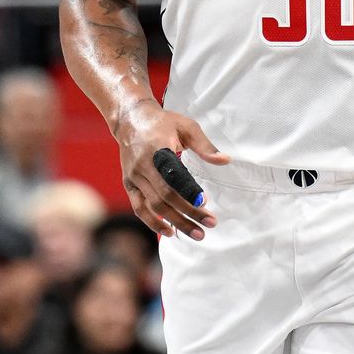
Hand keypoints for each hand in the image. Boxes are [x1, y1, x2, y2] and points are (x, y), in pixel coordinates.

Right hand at [115, 100, 228, 239]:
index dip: (188, 191)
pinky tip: (169, 232)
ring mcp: (134, 176)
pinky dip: (153, 222)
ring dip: (175, 222)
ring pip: (154, 205)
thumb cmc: (164, 123)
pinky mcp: (128, 183)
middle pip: (165, 196)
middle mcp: (143, 165)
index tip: (205, 203)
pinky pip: (139, 208)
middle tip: (210, 224)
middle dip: (188, 213)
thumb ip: (205, 146)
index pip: (173, 175)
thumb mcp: (187, 127)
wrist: (131, 119)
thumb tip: (225, 161)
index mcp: (158, 149)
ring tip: (196, 233)